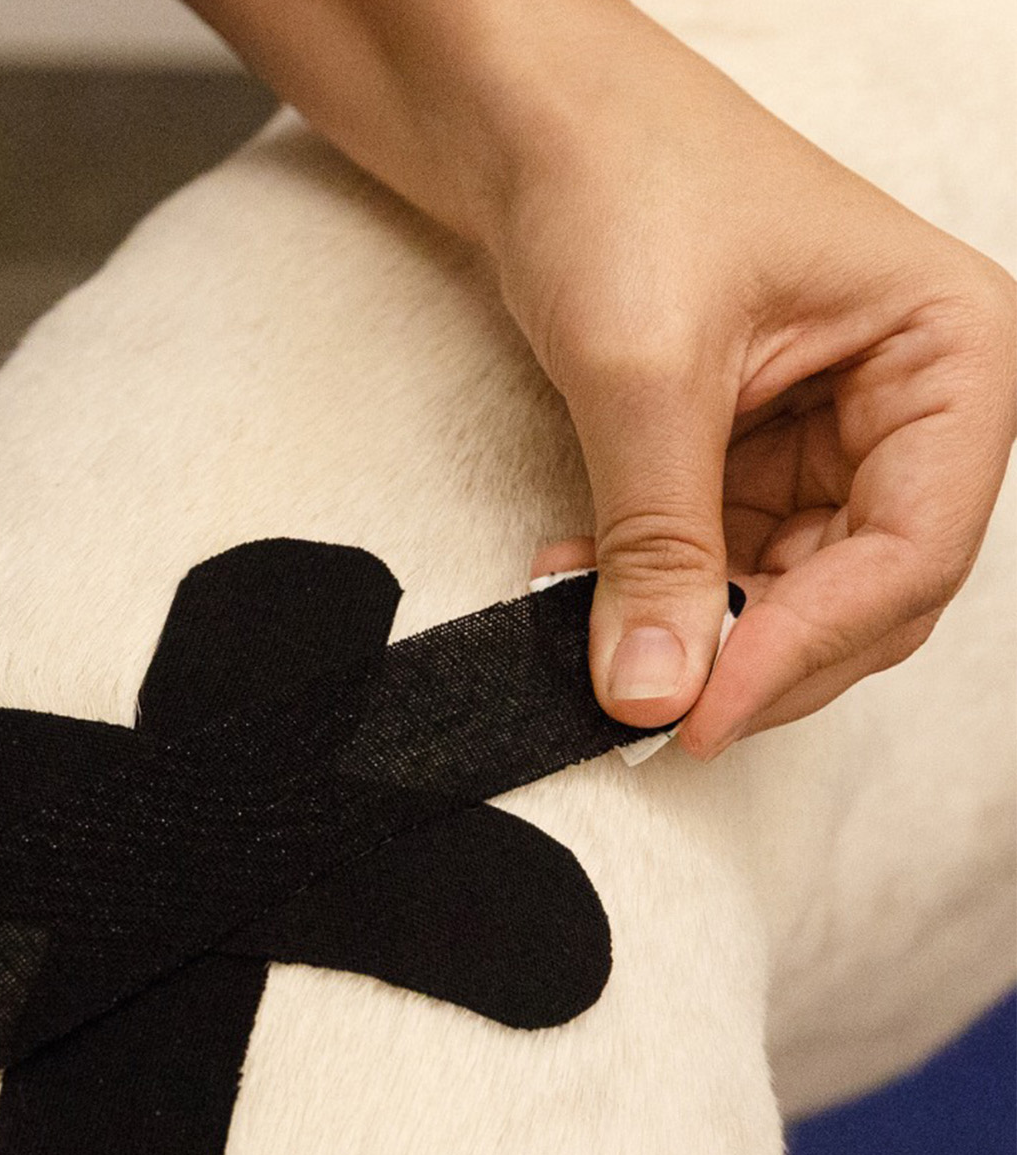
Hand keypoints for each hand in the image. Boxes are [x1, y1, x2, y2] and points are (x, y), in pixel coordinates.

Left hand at [186, 0, 1016, 755]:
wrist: (528, 115)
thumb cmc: (619, 177)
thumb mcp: (645, 373)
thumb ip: (657, 544)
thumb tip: (652, 696)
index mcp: (951, 353)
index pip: (914, 553)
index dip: (808, 649)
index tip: (701, 714)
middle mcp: (911, 405)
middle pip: (866, 596)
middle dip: (754, 656)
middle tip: (650, 709)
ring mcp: (830, 439)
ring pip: (787, 599)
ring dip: (691, 632)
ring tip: (587, 624)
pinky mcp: (752, 459)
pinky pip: (721, 567)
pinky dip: (653, 594)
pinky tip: (575, 584)